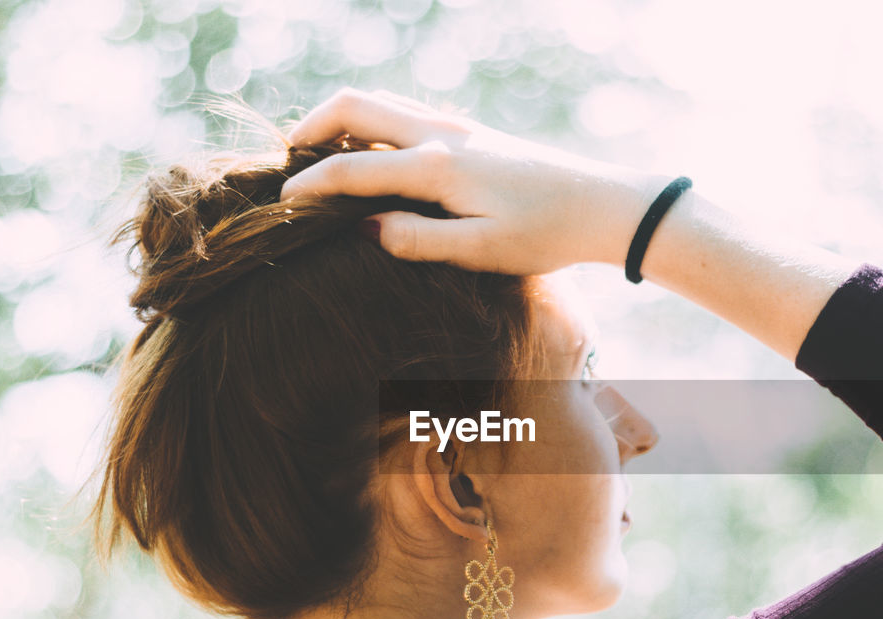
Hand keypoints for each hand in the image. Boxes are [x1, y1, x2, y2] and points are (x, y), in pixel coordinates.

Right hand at [280, 88, 665, 275]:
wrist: (601, 205)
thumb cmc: (544, 236)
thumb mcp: (480, 252)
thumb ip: (417, 241)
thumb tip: (364, 228)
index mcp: (437, 168)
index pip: (351, 169)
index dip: (308, 187)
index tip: (281, 207)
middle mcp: (441, 136)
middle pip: (355, 106)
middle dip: (311, 128)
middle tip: (289, 161)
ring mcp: (457, 128)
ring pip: (379, 102)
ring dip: (340, 120)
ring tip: (319, 154)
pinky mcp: (471, 132)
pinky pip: (404, 113)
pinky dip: (371, 123)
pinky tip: (372, 155)